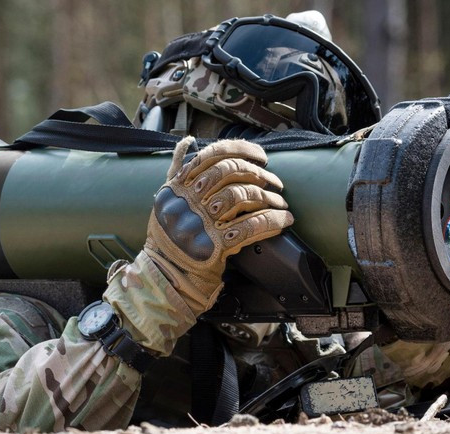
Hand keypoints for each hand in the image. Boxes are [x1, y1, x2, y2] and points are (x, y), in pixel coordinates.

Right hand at [144, 136, 293, 315]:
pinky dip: (271, 222)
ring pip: (241, 196)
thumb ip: (177, 170)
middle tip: (275, 182)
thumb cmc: (167, 237)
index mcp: (178, 187)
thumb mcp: (165, 200)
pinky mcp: (214, 246)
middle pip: (229, 172)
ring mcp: (200, 223)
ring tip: (280, 203)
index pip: (211, 155)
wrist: (165, 275)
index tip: (261, 156)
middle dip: (259, 173)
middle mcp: (187, 201)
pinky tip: (284, 221)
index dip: (242, 150)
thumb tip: (187, 142)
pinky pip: (249, 228)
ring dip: (268, 198)